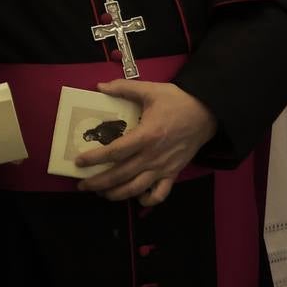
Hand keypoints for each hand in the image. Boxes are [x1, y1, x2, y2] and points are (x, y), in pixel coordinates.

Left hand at [76, 80, 217, 206]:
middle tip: (82, 185)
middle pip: (121, 175)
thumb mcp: (151, 90)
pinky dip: (147, 200)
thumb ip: (124, 88)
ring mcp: (164, 167)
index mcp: (146, 135)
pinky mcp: (173, 173)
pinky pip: (160, 194)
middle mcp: (153, 156)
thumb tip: (100, 86)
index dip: (95, 158)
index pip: (115, 152)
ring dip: (116, 194)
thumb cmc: (178, 101)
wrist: (207, 112)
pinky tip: (136, 197)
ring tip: (102, 193)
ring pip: (136, 188)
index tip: (79, 162)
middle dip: (99, 182)